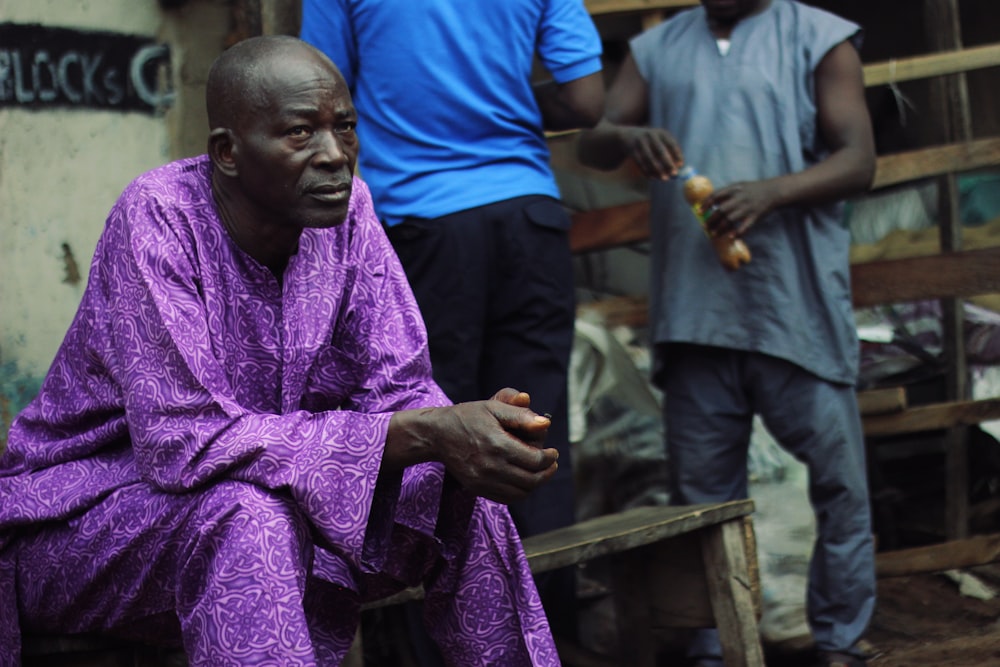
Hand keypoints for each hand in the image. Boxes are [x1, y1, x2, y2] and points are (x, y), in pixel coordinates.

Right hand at [385, 389, 558, 504]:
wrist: (438, 434)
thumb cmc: (469, 417)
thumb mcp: (494, 408)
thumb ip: (521, 416)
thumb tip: (546, 424)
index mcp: (498, 445)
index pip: (535, 460)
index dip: (549, 458)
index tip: (553, 452)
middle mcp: (491, 466)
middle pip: (531, 480)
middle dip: (546, 472)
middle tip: (551, 464)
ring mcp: (483, 481)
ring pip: (521, 493)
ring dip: (535, 484)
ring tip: (540, 472)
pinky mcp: (477, 488)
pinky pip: (507, 498)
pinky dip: (520, 492)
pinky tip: (523, 479)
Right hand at [622, 127, 683, 180]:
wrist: (628, 135)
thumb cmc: (650, 142)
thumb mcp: (660, 141)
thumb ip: (670, 152)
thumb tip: (678, 167)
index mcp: (661, 133)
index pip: (671, 143)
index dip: (677, 154)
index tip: (681, 165)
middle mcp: (650, 135)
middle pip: (660, 151)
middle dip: (668, 163)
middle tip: (674, 174)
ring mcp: (640, 142)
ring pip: (649, 159)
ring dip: (657, 170)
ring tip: (664, 179)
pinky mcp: (632, 150)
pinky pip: (640, 163)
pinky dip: (647, 171)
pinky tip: (652, 178)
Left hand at [703, 179, 780, 236]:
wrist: (774, 191)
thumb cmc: (754, 189)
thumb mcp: (739, 186)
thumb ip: (726, 192)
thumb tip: (711, 202)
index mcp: (734, 189)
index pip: (716, 196)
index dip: (706, 204)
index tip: (699, 212)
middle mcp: (740, 198)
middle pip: (721, 210)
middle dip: (711, 219)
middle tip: (705, 226)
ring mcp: (747, 208)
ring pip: (730, 220)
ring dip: (720, 228)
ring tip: (713, 234)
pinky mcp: (755, 216)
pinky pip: (745, 226)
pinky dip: (738, 232)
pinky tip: (731, 237)